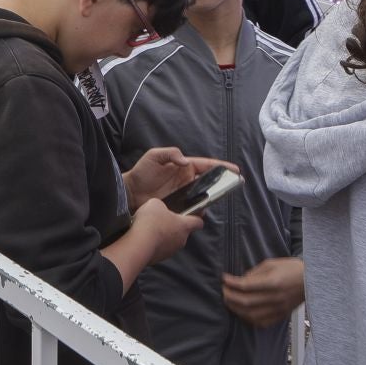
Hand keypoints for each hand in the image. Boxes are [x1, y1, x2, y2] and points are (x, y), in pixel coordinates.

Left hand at [123, 147, 237, 210]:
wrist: (130, 191)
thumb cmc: (142, 171)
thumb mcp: (154, 156)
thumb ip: (170, 154)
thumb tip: (186, 161)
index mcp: (184, 166)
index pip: (206, 165)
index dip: (221, 166)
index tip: (235, 169)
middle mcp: (187, 180)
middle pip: (209, 181)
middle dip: (222, 183)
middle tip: (233, 186)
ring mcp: (184, 193)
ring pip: (204, 195)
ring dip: (212, 197)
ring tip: (217, 199)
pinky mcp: (179, 205)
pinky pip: (194, 208)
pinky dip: (200, 209)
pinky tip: (202, 211)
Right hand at [130, 197, 204, 266]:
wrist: (138, 244)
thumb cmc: (151, 222)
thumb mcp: (155, 204)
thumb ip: (161, 206)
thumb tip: (159, 210)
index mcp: (184, 226)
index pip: (198, 222)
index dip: (197, 217)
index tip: (194, 213)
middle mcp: (181, 240)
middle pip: (182, 232)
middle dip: (173, 226)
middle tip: (161, 219)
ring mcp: (171, 251)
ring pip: (170, 241)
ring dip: (163, 235)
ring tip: (149, 229)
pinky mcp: (160, 258)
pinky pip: (160, 248)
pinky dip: (154, 243)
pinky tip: (143, 238)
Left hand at [222, 257, 305, 327]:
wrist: (312, 280)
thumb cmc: (291, 269)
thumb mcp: (271, 264)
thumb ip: (254, 273)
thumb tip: (240, 281)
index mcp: (273, 282)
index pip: (245, 286)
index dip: (231, 283)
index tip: (224, 278)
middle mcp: (275, 298)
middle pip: (245, 302)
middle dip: (229, 296)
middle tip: (222, 290)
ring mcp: (279, 309)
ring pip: (251, 315)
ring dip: (236, 309)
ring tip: (228, 301)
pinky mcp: (281, 316)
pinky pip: (261, 322)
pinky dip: (248, 318)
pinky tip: (242, 312)